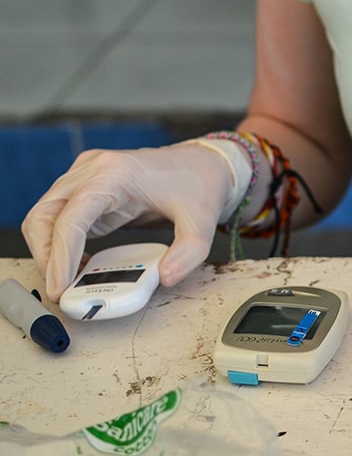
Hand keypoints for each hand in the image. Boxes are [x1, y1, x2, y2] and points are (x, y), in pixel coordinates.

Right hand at [22, 142, 243, 299]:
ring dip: (48, 250)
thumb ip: (189, 252)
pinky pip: (59, 216)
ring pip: (44, 215)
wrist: (203, 164)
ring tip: (69, 281)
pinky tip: (78, 264)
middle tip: (61, 290)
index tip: (61, 287)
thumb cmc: (199, 186)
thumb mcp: (202, 221)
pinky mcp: (87, 187)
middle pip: (45, 215)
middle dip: (46, 256)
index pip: (72, 216)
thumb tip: (164, 278)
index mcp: (116, 173)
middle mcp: (93, 170)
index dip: (60, 255)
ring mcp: (86, 176)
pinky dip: (59, 242)